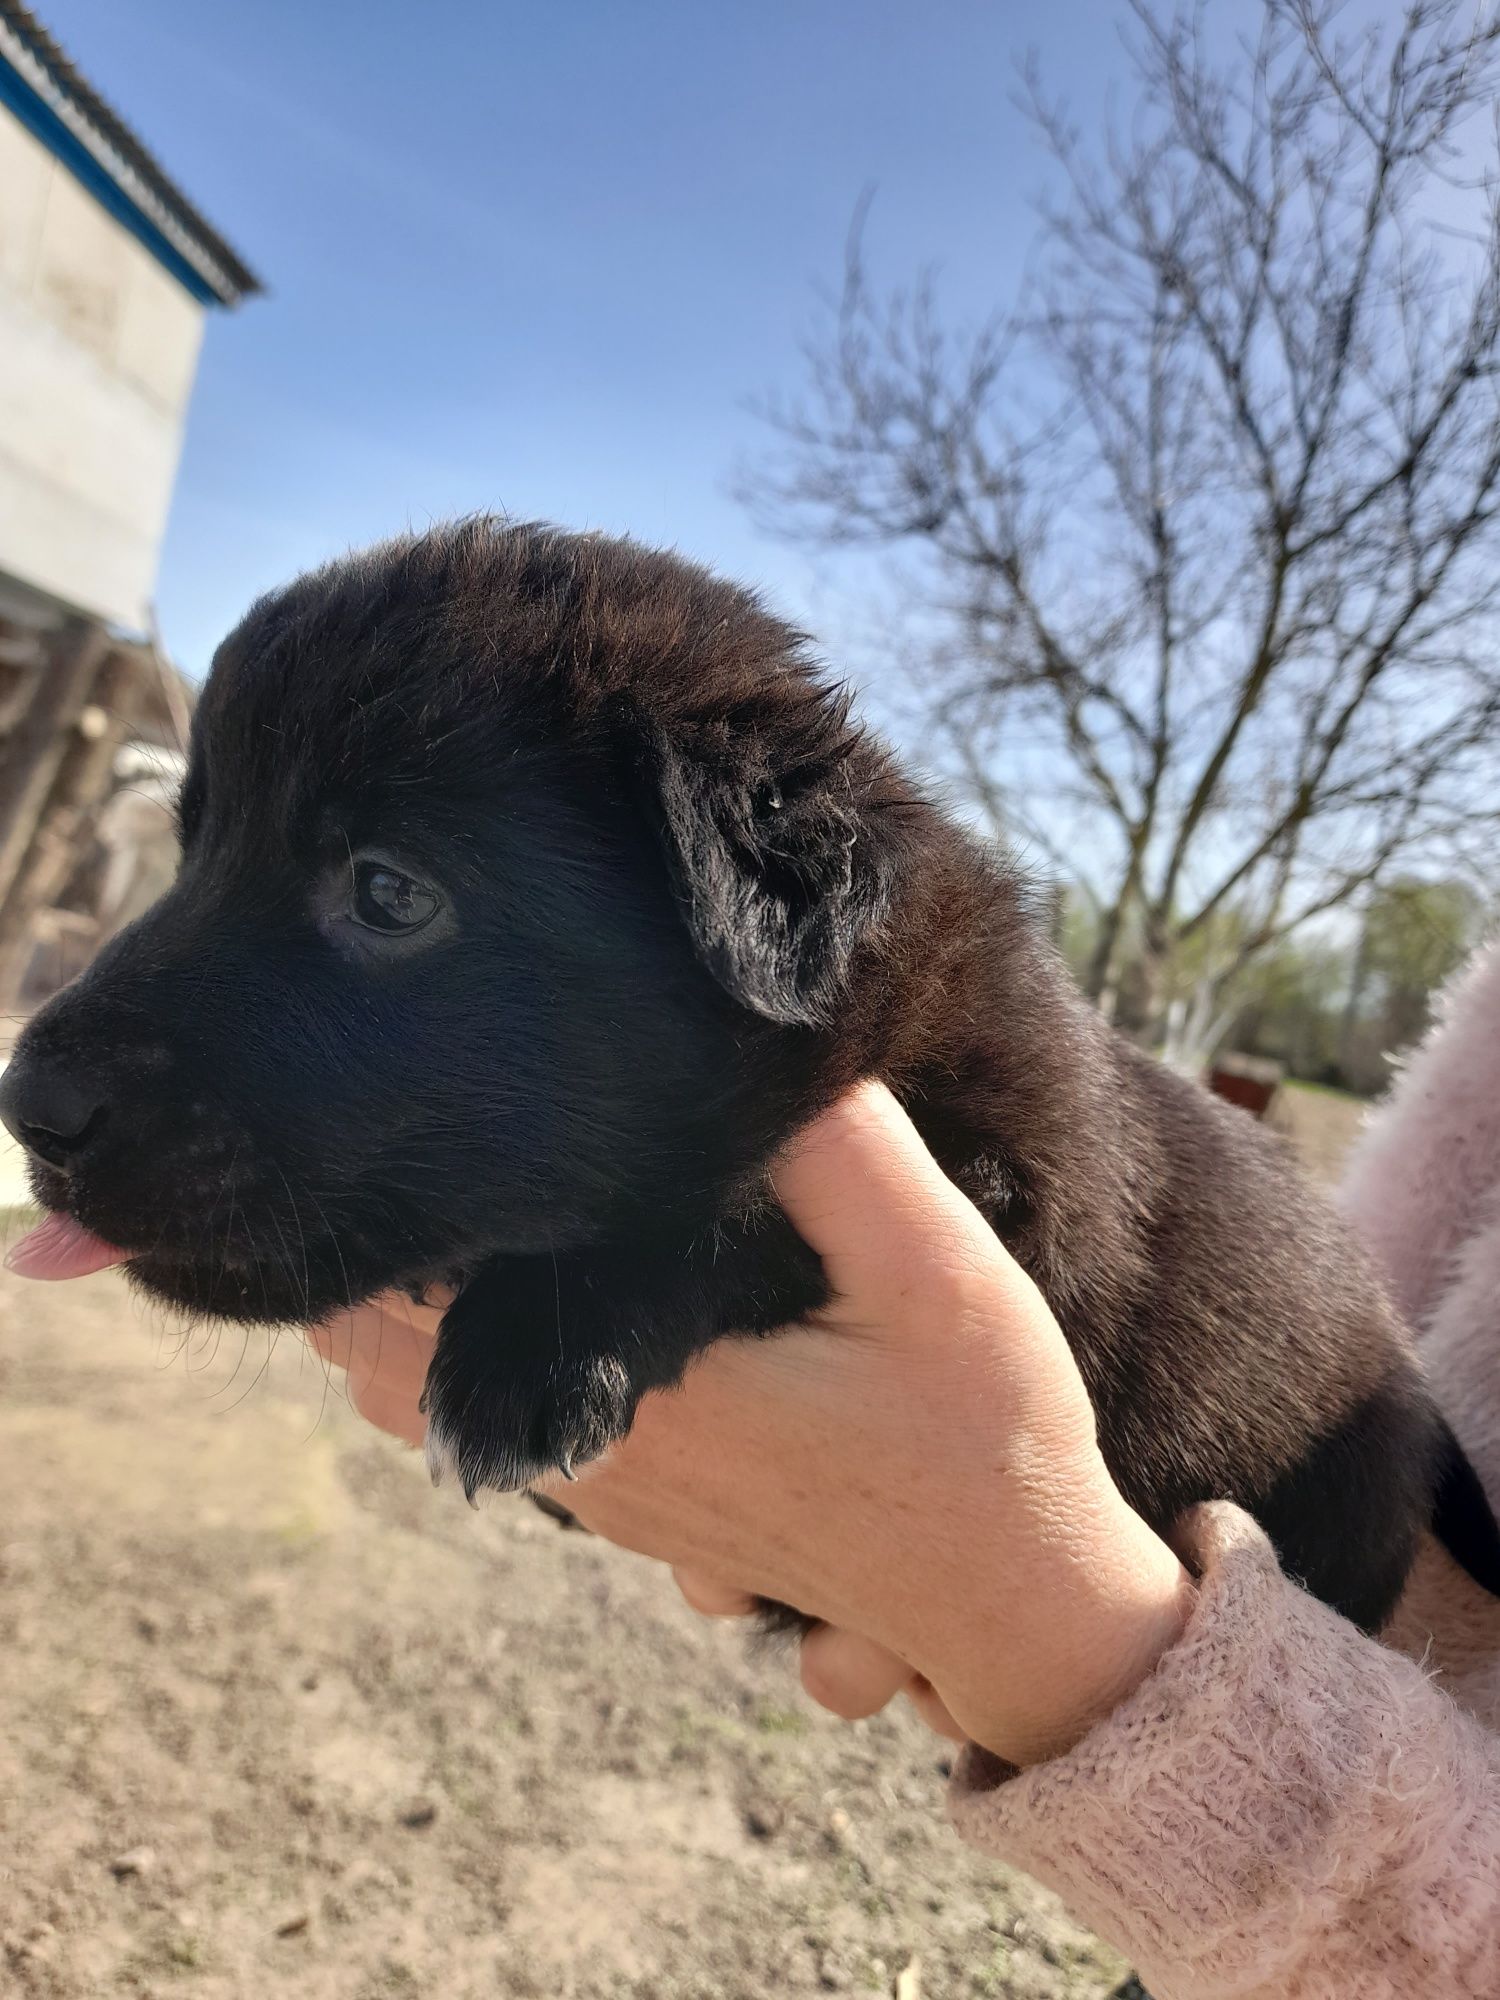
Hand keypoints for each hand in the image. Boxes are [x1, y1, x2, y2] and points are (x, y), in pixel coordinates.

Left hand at [312, 1083, 1191, 1765]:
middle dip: (385, 1245)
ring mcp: (603, 1497)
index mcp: (645, 1393)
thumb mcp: (939, 1273)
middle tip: (429, 1135)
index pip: (427, 1302)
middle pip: (382, 1351)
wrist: (1010, 1594)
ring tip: (458, 1200)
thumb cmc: (984, 1431)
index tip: (432, 1113)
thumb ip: (846, 1158)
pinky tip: (499, 1284)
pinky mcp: (630, 1512)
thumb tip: (752, 1040)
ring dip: (406, 1309)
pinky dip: (449, 1362)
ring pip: (412, 1401)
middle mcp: (594, 1457)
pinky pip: (480, 1435)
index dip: (408, 1205)